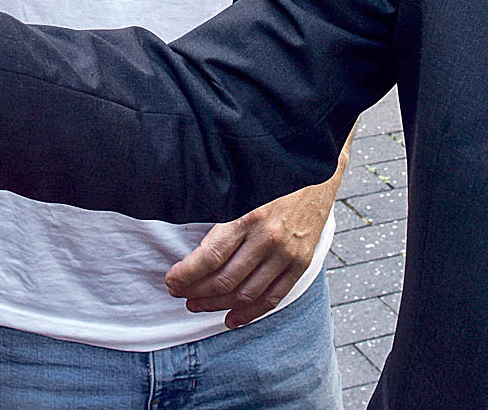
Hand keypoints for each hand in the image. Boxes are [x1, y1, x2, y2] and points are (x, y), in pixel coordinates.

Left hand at [164, 176, 338, 328]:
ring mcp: (287, 254)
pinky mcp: (301, 264)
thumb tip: (193, 252)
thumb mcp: (242, 188)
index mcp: (248, 215)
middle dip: (196, 292)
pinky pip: (273, 298)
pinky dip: (249, 313)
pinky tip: (231, 319)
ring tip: (197, 305)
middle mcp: (268, 237)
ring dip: (216, 305)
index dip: (186, 274)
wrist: (315, 168)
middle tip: (179, 293)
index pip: (210, 256)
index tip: (171, 279)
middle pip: (225, 279)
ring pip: (246, 293)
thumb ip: (221, 219)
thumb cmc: (272, 177)